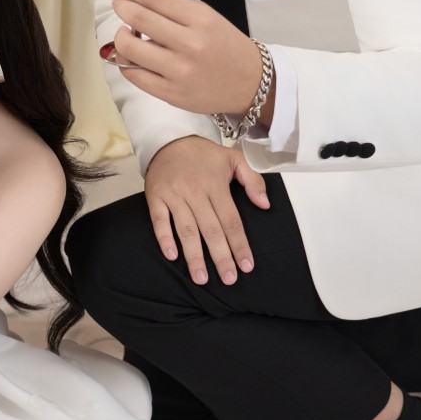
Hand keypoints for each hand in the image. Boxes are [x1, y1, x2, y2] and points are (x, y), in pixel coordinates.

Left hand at [103, 0, 268, 120]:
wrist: (250, 82)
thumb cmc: (227, 47)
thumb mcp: (206, 16)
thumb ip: (172, 4)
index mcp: (200, 20)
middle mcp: (189, 45)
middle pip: (138, 18)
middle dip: (121, 6)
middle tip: (120, 3)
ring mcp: (179, 71)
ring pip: (130, 49)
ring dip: (120, 36)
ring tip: (126, 32)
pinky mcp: (171, 93)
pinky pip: (134, 75)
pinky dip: (126, 62)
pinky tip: (132, 55)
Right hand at [145, 135, 269, 286]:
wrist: (169, 140)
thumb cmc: (204, 155)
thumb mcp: (234, 159)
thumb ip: (253, 180)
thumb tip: (264, 205)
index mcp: (216, 184)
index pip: (231, 220)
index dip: (239, 244)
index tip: (246, 266)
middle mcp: (195, 191)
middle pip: (211, 229)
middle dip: (221, 256)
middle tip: (229, 279)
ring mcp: (174, 195)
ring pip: (186, 229)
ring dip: (194, 255)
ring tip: (201, 278)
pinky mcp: (156, 197)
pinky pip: (159, 221)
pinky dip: (164, 238)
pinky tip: (172, 256)